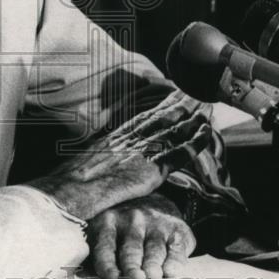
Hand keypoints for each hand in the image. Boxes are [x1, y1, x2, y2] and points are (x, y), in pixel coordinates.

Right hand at [29, 90, 209, 220]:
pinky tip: (206, 132)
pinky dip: (193, 141)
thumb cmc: (74, 180)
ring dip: (194, 115)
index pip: (148, 115)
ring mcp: (142, 152)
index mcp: (119, 136)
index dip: (165, 103)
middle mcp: (133, 139)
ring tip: (209, 103)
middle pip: (164, 116)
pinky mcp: (150, 169)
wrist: (69, 189)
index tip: (177, 92)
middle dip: (183, 102)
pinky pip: (177, 153)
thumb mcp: (91, 158)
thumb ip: (107, 153)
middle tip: (200, 89)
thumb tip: (110, 152)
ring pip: (174, 129)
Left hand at [88, 194, 195, 278]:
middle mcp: (132, 221)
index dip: (107, 264)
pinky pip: (176, 247)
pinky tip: (171, 270)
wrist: (156, 204)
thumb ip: (103, 256)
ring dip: (152, 264)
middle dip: (132, 266)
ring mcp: (156, 224)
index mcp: (108, 223)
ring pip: (154, 249)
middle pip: (131, 249)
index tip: (111, 278)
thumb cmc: (125, 231)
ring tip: (152, 276)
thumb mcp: (109, 234)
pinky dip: (174, 260)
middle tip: (135, 278)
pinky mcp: (177, 230)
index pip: (105, 248)